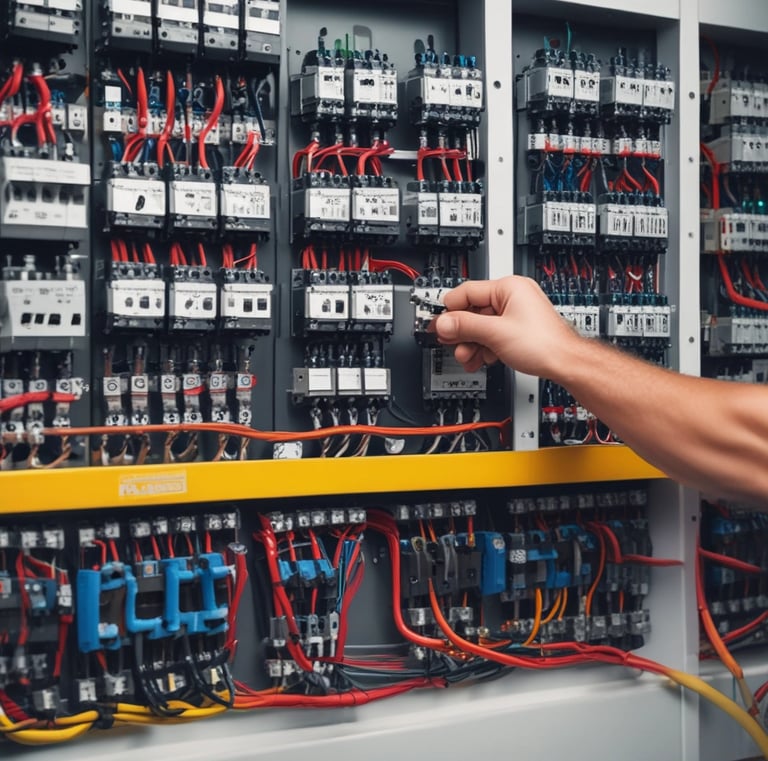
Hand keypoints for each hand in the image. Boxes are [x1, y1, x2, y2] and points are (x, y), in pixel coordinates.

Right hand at [433, 276, 579, 377]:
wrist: (566, 364)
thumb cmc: (544, 344)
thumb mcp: (495, 333)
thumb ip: (465, 326)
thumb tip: (443, 323)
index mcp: (508, 287)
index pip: (467, 291)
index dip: (450, 310)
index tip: (437, 324)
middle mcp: (512, 297)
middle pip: (472, 310)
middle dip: (461, 331)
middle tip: (450, 343)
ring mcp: (515, 314)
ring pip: (481, 326)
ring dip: (470, 343)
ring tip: (466, 356)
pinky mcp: (517, 329)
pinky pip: (491, 335)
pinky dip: (483, 347)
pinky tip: (479, 359)